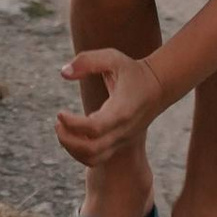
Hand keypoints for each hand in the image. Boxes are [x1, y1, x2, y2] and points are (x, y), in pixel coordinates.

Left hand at [54, 45, 167, 165]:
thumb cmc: (132, 71)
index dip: (72, 124)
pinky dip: (79, 153)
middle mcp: (122, 130)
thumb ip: (87, 61)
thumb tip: (63, 74)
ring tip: (62, 130)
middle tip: (57, 123)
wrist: (158, 87)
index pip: (94, 128)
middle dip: (68, 140)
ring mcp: (121, 140)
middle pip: (92, 149)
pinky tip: (71, 135)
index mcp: (121, 111)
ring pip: (93, 158)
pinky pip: (96, 159)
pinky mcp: (119, 144)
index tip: (60, 113)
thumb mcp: (112, 57)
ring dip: (72, 149)